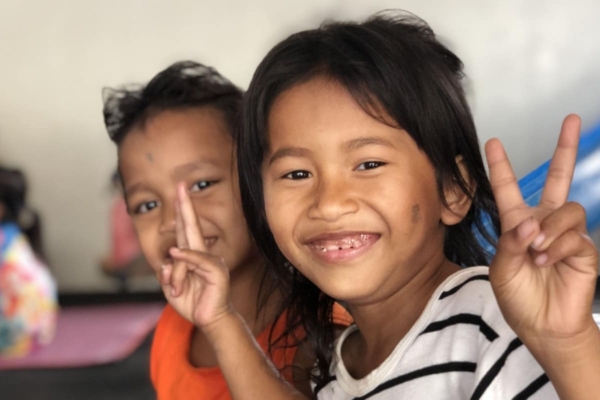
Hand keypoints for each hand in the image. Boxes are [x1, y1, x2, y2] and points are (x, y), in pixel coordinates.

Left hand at [159, 183, 232, 329]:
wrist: (210, 321)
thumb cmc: (193, 303)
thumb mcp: (171, 288)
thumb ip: (166, 273)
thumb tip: (165, 261)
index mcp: (193, 256)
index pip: (185, 230)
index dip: (182, 211)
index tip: (179, 193)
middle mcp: (204, 254)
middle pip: (192, 226)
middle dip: (185, 205)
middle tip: (180, 186)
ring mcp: (211, 261)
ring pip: (183, 254)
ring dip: (175, 275)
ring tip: (177, 290)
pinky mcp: (216, 270)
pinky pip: (196, 260)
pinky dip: (184, 258)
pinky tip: (176, 253)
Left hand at [486, 114, 598, 341]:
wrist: (542, 324)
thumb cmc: (518, 296)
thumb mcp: (501, 268)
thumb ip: (510, 242)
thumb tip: (531, 223)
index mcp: (517, 223)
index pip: (508, 189)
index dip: (501, 166)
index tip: (492, 142)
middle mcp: (543, 222)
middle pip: (557, 178)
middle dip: (564, 149)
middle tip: (571, 120)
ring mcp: (566, 233)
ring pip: (567, 208)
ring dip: (549, 229)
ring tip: (536, 252)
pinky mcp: (584, 248)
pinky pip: (575, 235)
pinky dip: (558, 248)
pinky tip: (547, 261)